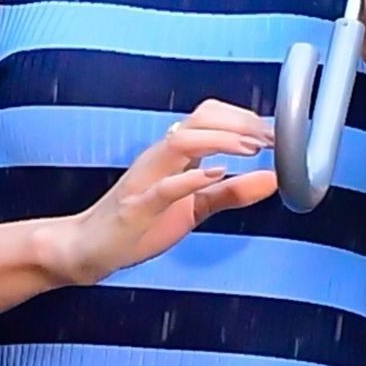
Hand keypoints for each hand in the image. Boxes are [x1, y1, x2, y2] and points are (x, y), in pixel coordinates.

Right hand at [44, 100, 276, 286]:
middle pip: (199, 119)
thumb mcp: (195, 208)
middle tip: (272, 137)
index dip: (245, 118)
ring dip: (220, 141)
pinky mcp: (136, 207)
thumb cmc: (139, 223)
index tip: (276, 131)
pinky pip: (163, 185)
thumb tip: (272, 179)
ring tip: (251, 148)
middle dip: (239, 123)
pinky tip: (215, 174)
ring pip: (181, 142)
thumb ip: (231, 193)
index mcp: (174, 154)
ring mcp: (146, 178)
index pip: (210, 117)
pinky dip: (190, 177)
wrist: (88, 247)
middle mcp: (160, 157)